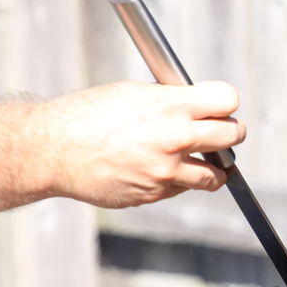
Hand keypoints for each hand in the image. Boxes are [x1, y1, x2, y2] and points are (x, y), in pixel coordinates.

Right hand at [36, 80, 245, 207]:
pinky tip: (158, 169)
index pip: (227, 100)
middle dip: (231, 133)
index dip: (225, 102)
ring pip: (215, 175)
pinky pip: (181, 189)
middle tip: (225, 133)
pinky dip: (178, 180)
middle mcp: (174, 139)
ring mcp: (166, 171)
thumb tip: (197, 104)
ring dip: (213, 167)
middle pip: (232, 136)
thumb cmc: (88, 115)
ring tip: (204, 159)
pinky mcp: (155, 193)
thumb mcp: (132, 92)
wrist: (54, 150)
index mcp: (170, 106)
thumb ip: (170, 100)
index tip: (222, 106)